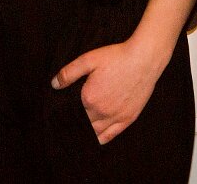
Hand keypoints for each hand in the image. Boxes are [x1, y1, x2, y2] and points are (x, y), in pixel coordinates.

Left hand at [51, 39, 165, 144]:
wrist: (143, 59)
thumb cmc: (116, 57)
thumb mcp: (88, 60)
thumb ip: (69, 73)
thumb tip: (54, 85)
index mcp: (89, 98)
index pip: (72, 112)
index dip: (65, 113)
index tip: (59, 115)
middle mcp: (102, 111)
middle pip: (82, 123)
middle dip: (75, 123)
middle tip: (67, 124)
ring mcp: (116, 117)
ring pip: (95, 132)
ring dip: (86, 133)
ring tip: (78, 131)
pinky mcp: (128, 118)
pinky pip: (111, 135)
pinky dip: (101, 138)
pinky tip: (95, 139)